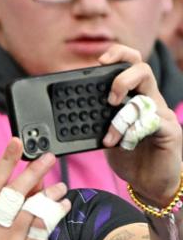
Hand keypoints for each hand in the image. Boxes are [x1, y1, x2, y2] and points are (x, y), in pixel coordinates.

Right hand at [0, 139, 68, 239]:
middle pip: (12, 195)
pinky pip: (45, 226)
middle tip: (48, 158)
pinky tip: (63, 206)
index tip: (16, 142)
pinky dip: (56, 212)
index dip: (5, 162)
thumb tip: (33, 176)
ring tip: (61, 188)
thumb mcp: (7, 228)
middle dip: (32, 172)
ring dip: (50, 194)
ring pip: (31, 209)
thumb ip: (19, 202)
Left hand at [99, 45, 182, 205]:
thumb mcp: (106, 134)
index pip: (131, 64)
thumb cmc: (129, 157)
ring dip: (120, 119)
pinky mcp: (170, 131)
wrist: (150, 184)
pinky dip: (133, 132)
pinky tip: (125, 144)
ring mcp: (161, 115)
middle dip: (122, 78)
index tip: (98, 62)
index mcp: (134, 97)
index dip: (118, 55)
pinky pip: (152, 122)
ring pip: (143, 99)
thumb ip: (97, 119)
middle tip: (109, 98)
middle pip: (143, 70)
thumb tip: (69, 111)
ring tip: (110, 138)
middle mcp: (150, 101)